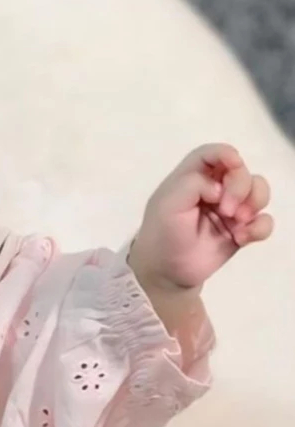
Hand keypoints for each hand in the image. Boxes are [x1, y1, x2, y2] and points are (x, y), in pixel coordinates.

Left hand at [130, 143, 273, 290]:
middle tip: (226, 209)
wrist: (167, 273)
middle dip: (240, 186)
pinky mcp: (241, 230)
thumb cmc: (162, 234)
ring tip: (237, 222)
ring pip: (259, 191)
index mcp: (191, 179)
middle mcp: (213, 190)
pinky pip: (264, 221)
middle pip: (241, 171)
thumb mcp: (167, 204)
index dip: (225, 153)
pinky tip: (242, 238)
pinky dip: (259, 227)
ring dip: (254, 203)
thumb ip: (193, 184)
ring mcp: (229, 210)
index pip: (211, 154)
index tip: (234, 164)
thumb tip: (220, 188)